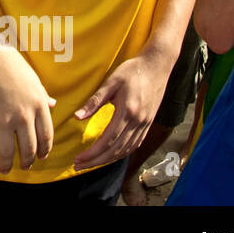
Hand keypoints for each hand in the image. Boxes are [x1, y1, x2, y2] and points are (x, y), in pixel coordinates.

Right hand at [0, 41, 55, 172]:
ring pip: (8, 152)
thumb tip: (53, 104)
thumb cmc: (9, 64)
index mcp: (37, 106)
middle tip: (24, 166)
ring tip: (5, 169)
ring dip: (7, 165)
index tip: (41, 157)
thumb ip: (42, 96)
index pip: (46, 137)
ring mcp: (2, 120)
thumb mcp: (33, 79)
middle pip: (29, 148)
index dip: (44, 151)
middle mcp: (23, 117)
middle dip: (27, 161)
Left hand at [72, 51, 166, 169]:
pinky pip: (134, 144)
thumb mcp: (110, 82)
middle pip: (116, 150)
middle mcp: (138, 122)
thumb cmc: (132, 71)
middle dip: (96, 161)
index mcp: (127, 112)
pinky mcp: (148, 123)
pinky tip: (112, 155)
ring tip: (91, 163)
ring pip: (126, 150)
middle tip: (79, 166)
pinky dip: (122, 153)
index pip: (108, 141)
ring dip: (108, 160)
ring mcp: (145, 124)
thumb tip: (77, 117)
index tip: (78, 159)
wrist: (157, 66)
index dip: (92, 154)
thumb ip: (94, 101)